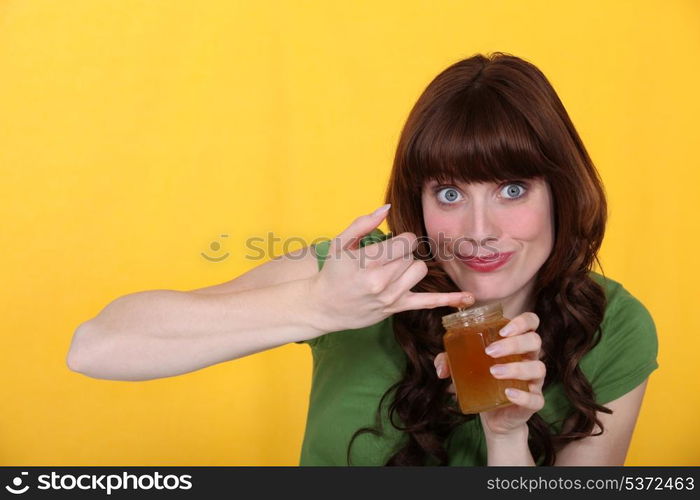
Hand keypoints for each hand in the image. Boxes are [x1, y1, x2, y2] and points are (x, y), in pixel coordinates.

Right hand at [308, 205, 474, 332]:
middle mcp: (381, 281)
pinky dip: (449, 300)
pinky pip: (428, 302)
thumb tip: (386, 209)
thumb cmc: (331, 273)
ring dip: (410, 268)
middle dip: (402, 254)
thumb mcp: (339, 243)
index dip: (400, 240)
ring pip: (419, 272)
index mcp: (368, 262)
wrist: (322, 307)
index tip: (390, 245)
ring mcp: (390, 297)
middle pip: (412, 256)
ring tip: (393, 271)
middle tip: (385, 261)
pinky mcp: (396, 308)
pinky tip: (468, 299)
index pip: (404, 241)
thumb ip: (362, 223)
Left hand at [434, 312, 544, 437]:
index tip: (502, 330)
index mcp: (517, 343)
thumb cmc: (483, 381)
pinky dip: (523, 395)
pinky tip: (507, 393)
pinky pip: (536, 398)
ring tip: (493, 371)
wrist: (493, 416)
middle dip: (513, 343)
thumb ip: (450, 361)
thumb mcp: (464, 367)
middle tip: (489, 351)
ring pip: (537, 368)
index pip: (531, 322)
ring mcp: (535, 381)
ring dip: (515, 368)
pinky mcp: (534, 402)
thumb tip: (441, 368)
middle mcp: (530, 358)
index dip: (521, 322)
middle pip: (534, 341)